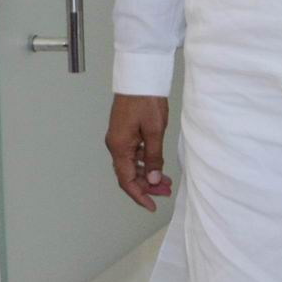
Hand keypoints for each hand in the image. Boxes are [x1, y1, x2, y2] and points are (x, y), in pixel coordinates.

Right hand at [105, 95, 174, 210]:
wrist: (140, 76)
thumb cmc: (145, 100)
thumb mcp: (155, 131)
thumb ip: (154, 157)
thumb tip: (153, 178)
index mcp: (119, 146)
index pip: (126, 180)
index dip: (139, 195)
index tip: (151, 205)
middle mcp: (115, 144)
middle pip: (128, 174)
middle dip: (146, 186)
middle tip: (165, 193)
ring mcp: (119, 138)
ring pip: (131, 164)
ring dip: (147, 174)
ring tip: (165, 181)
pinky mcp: (124, 131)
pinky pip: (133, 153)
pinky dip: (145, 162)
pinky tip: (157, 164)